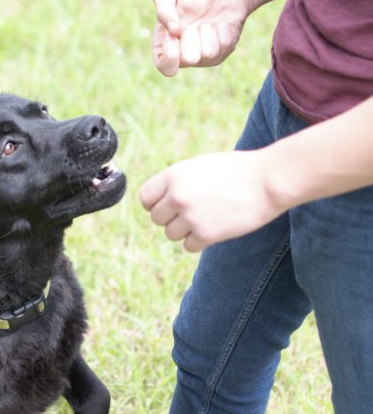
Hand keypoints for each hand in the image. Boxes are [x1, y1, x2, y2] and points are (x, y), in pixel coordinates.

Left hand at [139, 150, 282, 251]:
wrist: (268, 181)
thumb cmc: (237, 170)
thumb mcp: (200, 166)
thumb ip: (177, 181)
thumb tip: (161, 199)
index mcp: (174, 175)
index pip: (145, 198)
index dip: (156, 203)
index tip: (170, 205)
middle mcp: (178, 196)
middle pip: (156, 218)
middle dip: (171, 217)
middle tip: (193, 212)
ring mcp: (191, 217)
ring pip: (171, 234)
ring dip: (185, 230)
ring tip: (206, 218)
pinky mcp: (206, 235)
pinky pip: (188, 246)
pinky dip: (199, 241)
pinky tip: (214, 228)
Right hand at [151, 0, 252, 76]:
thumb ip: (162, 9)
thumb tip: (172, 31)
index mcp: (165, 45)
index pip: (163, 66)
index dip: (170, 55)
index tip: (173, 33)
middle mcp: (184, 56)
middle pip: (188, 60)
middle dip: (191, 37)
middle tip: (192, 24)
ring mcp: (205, 57)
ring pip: (208, 54)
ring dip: (208, 31)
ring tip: (206, 22)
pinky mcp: (224, 51)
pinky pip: (225, 46)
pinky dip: (223, 29)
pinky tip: (220, 23)